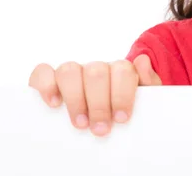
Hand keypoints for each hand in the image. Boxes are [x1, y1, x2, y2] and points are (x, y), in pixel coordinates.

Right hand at [28, 54, 160, 136]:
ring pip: (70, 70)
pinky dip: (46, 85)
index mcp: (119, 71)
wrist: (107, 119)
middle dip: (99, 103)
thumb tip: (142, 62)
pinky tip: (53, 104)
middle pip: (97, 72)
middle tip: (101, 129)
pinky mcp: (48, 80)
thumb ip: (148, 82)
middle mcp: (96, 69)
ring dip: (75, 98)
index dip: (122, 93)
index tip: (122, 118)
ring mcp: (73, 73)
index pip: (122, 70)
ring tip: (80, 123)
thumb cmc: (122, 111)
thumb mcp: (142, 101)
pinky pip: (42, 72)